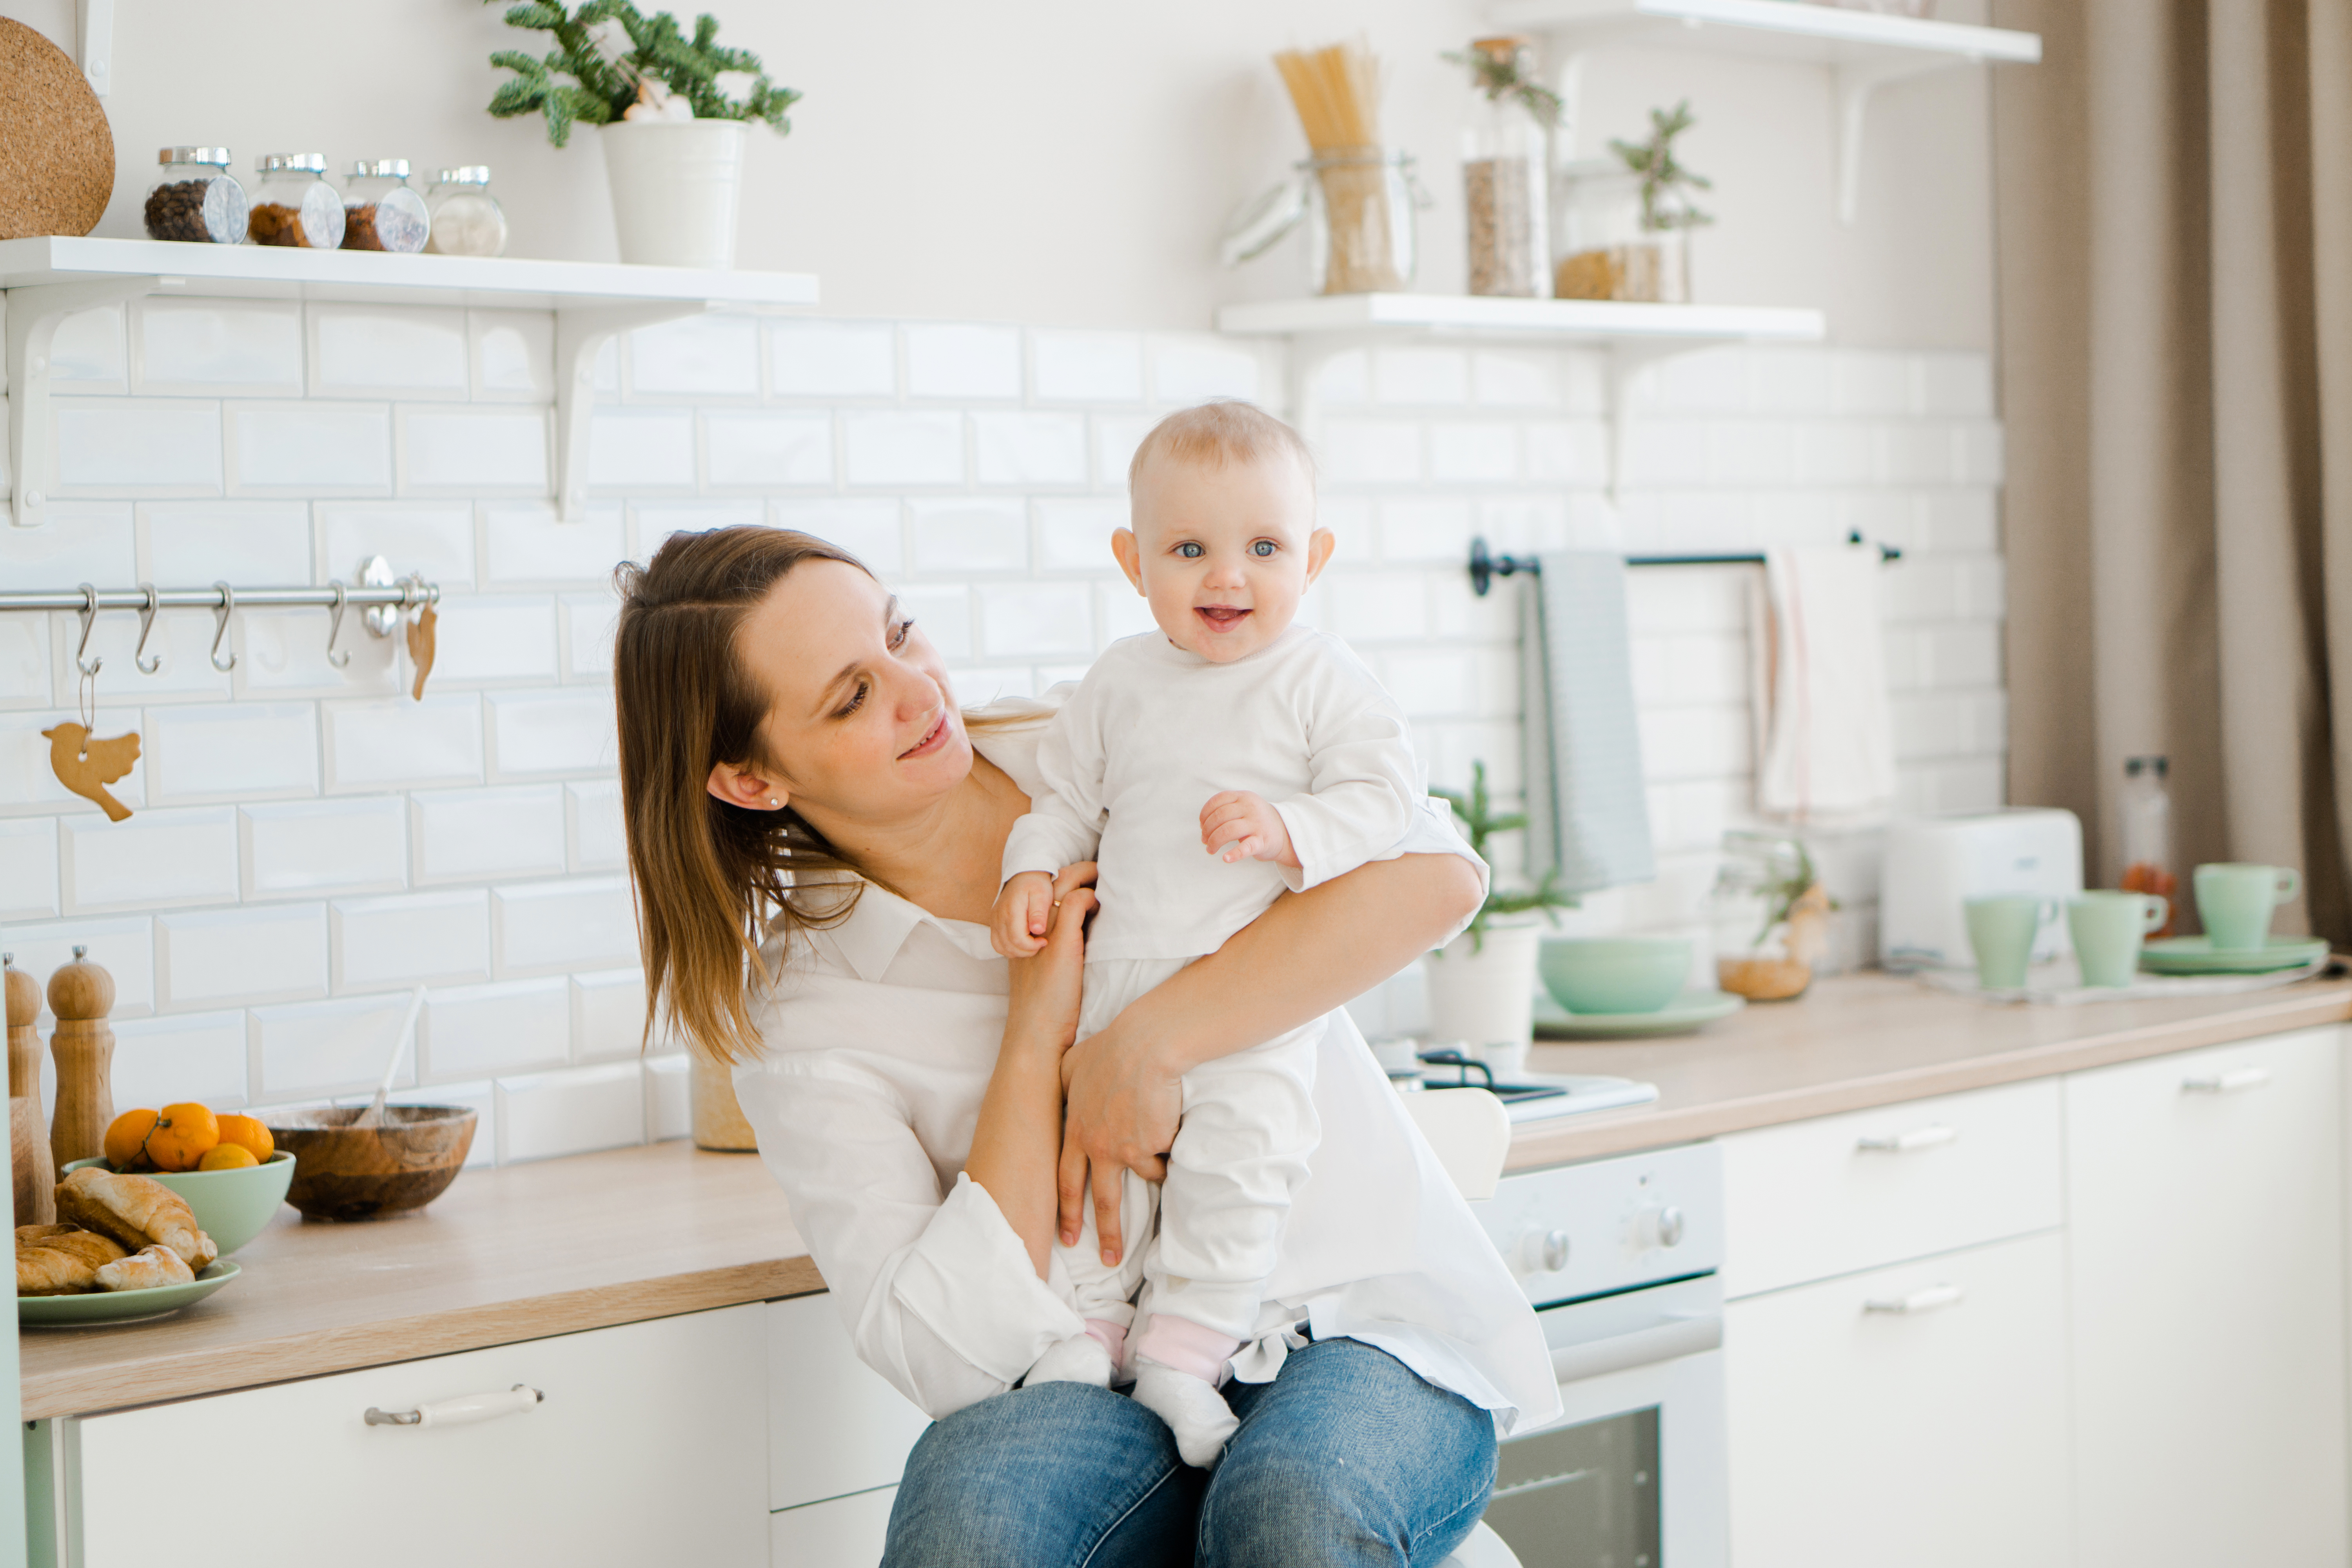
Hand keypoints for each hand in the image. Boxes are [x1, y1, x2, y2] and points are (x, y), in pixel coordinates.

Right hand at [991, 870, 1056, 957]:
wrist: (1024, 875)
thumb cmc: (1036, 884)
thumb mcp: (1042, 895)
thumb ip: (1039, 913)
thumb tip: (1038, 930)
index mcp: (1011, 910)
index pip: (1018, 939)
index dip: (1032, 946)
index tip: (1044, 941)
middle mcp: (998, 916)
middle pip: (1009, 946)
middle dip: (1026, 951)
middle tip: (1039, 944)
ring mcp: (994, 920)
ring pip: (1001, 948)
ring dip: (1018, 952)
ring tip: (1032, 944)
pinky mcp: (994, 923)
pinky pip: (997, 944)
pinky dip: (1009, 948)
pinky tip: (1022, 944)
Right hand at [1002, 865, 1097, 1053]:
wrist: (1036, 1035)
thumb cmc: (1045, 1011)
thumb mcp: (1045, 973)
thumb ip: (1056, 950)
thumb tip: (1082, 938)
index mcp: (1026, 933)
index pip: (1043, 892)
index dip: (1064, 879)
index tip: (1083, 878)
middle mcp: (1032, 927)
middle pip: (1053, 881)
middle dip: (1077, 869)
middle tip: (1098, 867)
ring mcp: (1045, 933)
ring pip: (1064, 885)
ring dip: (1086, 876)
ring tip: (1103, 875)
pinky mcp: (1062, 943)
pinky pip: (1076, 903)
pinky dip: (1089, 896)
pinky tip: (1100, 903)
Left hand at [1058, 1010, 1182, 1266]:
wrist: (1145, 1045)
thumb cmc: (1110, 1046)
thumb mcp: (1071, 1064)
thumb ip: (1062, 1082)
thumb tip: (1058, 1086)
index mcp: (1075, 1131)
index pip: (1066, 1180)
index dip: (1066, 1210)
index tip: (1068, 1236)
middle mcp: (1097, 1147)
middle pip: (1100, 1200)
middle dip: (1105, 1234)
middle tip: (1109, 1259)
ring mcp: (1126, 1150)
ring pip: (1142, 1177)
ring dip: (1151, 1170)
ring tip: (1159, 1152)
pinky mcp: (1153, 1147)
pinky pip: (1164, 1157)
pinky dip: (1168, 1150)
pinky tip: (1171, 1128)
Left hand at [1201, 790, 1298, 868]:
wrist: (1286, 833)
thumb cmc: (1257, 821)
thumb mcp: (1244, 807)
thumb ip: (1226, 810)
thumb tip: (1203, 827)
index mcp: (1244, 797)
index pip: (1218, 800)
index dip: (1205, 813)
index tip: (1202, 825)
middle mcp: (1250, 807)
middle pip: (1220, 816)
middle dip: (1207, 830)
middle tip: (1205, 840)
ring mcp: (1257, 823)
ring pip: (1227, 831)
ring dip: (1214, 842)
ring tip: (1211, 849)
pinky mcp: (1262, 841)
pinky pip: (1246, 847)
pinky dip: (1234, 854)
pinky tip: (1226, 858)